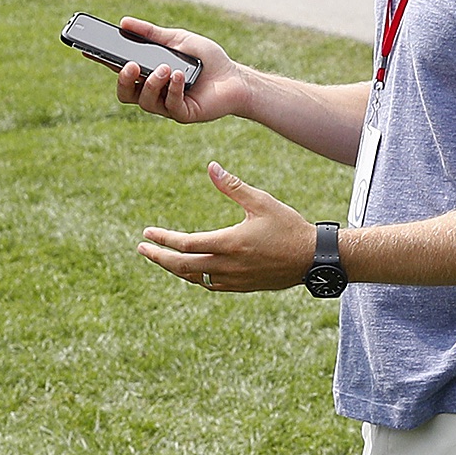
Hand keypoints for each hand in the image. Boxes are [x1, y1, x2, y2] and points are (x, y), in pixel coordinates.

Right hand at [109, 16, 245, 122]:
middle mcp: (153, 92)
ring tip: (166, 68)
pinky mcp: (183, 115)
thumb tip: (124, 22)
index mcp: (149, 74)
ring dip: (154, 83)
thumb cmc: (206, 59)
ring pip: (146, 101)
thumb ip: (151, 33)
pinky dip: (173, 88)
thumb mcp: (177, 39)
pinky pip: (170, 106)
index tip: (88, 49)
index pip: (120, 69)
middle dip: (124, 80)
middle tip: (130, 65)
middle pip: (125, 93)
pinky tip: (179, 76)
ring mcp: (166, 106)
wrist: (235, 77)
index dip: (102, 61)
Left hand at [139, 163, 316, 292]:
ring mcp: (234, 280)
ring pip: (194, 278)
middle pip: (182, 267)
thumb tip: (211, 167)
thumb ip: (233, 186)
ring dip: (174, 269)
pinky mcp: (242, 287)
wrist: (312, 258)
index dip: (164, 240)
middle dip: (159, 258)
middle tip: (142, 248)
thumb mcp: (261, 202)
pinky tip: (190, 269)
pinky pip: (209, 285)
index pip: (185, 245)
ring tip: (160, 258)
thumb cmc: (289, 226)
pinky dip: (194, 277)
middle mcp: (227, 266)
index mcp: (229, 244)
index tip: (147, 234)